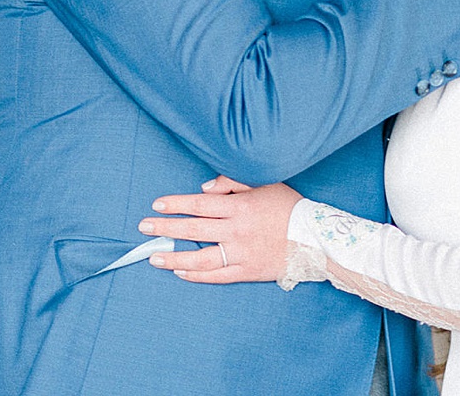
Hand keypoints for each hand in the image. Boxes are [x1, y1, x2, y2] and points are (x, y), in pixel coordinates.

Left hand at [139, 176, 300, 283]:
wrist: (316, 238)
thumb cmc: (289, 207)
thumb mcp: (265, 184)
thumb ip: (232, 182)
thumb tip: (203, 189)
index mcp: (241, 206)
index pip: (200, 204)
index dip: (176, 204)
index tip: (157, 205)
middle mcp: (237, 231)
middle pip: (194, 229)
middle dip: (165, 228)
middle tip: (143, 228)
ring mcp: (242, 254)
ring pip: (201, 258)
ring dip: (174, 257)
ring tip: (154, 257)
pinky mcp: (248, 272)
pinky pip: (217, 276)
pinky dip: (197, 275)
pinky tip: (180, 271)